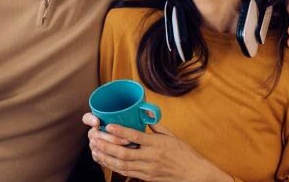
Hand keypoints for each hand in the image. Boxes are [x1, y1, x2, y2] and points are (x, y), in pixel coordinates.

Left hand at [82, 113, 231, 181]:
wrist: (194, 174)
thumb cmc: (184, 153)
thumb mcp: (172, 136)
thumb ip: (156, 126)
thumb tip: (145, 113)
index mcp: (157, 144)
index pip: (136, 137)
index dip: (121, 131)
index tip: (109, 125)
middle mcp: (151, 157)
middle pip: (124, 153)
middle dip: (107, 146)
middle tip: (94, 139)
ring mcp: (147, 169)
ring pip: (122, 164)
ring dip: (106, 157)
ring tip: (95, 150)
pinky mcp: (146, 178)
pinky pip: (126, 172)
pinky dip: (113, 166)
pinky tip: (104, 161)